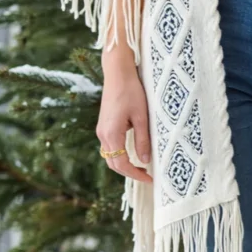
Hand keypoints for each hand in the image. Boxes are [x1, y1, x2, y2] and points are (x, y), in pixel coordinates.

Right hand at [97, 47, 152, 182]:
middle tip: (147, 176)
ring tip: (141, 167)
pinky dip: (120, 155)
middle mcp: (103, 134)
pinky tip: (133, 153)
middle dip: (129, 172)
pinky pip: (110, 147)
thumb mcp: (141, 116)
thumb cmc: (131, 91)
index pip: (122, 164)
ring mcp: (101, 130)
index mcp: (112, 133)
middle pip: (113, 163)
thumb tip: (145, 160)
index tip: (150, 179)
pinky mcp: (104, 125)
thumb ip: (142, 140)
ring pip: (110, 156)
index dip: (136, 174)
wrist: (118, 73)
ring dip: (124, 164)